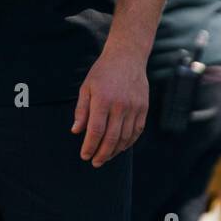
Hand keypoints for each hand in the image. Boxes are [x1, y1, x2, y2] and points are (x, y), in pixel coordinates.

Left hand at [72, 45, 148, 167]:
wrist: (127, 57)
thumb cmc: (103, 72)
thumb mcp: (86, 87)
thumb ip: (81, 110)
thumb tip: (76, 131)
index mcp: (102, 100)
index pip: (95, 131)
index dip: (89, 146)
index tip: (85, 155)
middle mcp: (120, 105)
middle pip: (111, 138)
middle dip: (102, 154)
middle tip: (95, 162)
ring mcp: (134, 107)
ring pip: (125, 137)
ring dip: (115, 151)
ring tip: (106, 157)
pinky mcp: (143, 108)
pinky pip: (137, 131)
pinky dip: (128, 142)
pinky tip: (120, 147)